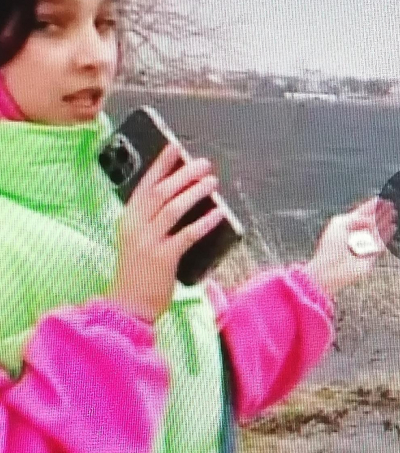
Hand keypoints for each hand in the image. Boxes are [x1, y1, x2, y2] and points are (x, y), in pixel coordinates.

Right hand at [110, 143, 224, 321]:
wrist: (128, 304)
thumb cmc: (137, 269)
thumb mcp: (137, 237)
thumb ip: (151, 217)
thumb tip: (179, 193)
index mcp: (129, 218)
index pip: (145, 185)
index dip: (161, 165)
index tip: (175, 148)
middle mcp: (136, 226)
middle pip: (161, 192)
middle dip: (183, 174)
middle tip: (204, 164)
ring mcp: (148, 242)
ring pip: (173, 209)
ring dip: (194, 193)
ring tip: (212, 182)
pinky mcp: (163, 258)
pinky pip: (187, 235)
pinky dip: (204, 222)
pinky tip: (218, 213)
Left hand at [303, 197, 396, 298]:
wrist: (331, 269)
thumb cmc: (330, 247)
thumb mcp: (339, 224)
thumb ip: (355, 217)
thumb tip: (369, 219)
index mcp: (346, 226)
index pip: (361, 213)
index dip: (370, 206)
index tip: (380, 199)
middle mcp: (356, 235)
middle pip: (372, 220)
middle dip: (380, 212)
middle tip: (390, 203)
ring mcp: (364, 245)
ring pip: (378, 230)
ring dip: (386, 220)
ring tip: (394, 211)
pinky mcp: (371, 255)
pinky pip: (382, 242)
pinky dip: (387, 234)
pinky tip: (393, 226)